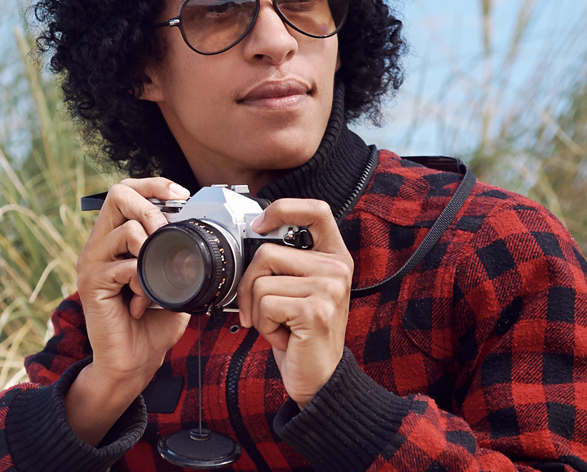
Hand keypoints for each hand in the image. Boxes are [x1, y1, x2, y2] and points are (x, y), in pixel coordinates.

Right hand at [75, 178, 191, 391]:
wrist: (134, 361)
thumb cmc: (152, 323)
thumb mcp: (171, 279)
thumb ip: (176, 253)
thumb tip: (199, 229)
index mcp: (113, 239)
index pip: (125, 191)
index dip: (153, 184)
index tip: (181, 194)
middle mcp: (97, 245)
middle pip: (117, 194)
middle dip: (152, 208)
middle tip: (167, 232)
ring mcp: (91, 263)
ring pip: (126, 230)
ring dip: (152, 252)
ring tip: (155, 279)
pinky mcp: (91, 284)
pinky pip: (125, 266)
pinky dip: (144, 281)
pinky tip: (145, 300)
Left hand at [236, 198, 352, 407]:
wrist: (319, 378)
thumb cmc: (302, 334)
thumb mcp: (300, 290)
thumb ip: (287, 262)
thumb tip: (251, 237)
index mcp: (334, 257)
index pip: (316, 211)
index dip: (283, 208)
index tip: (259, 225)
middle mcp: (336, 268)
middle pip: (267, 252)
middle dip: (250, 285)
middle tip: (263, 310)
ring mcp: (329, 288)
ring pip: (260, 281)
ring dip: (257, 311)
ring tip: (280, 325)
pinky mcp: (315, 310)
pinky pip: (265, 305)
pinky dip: (264, 326)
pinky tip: (284, 336)